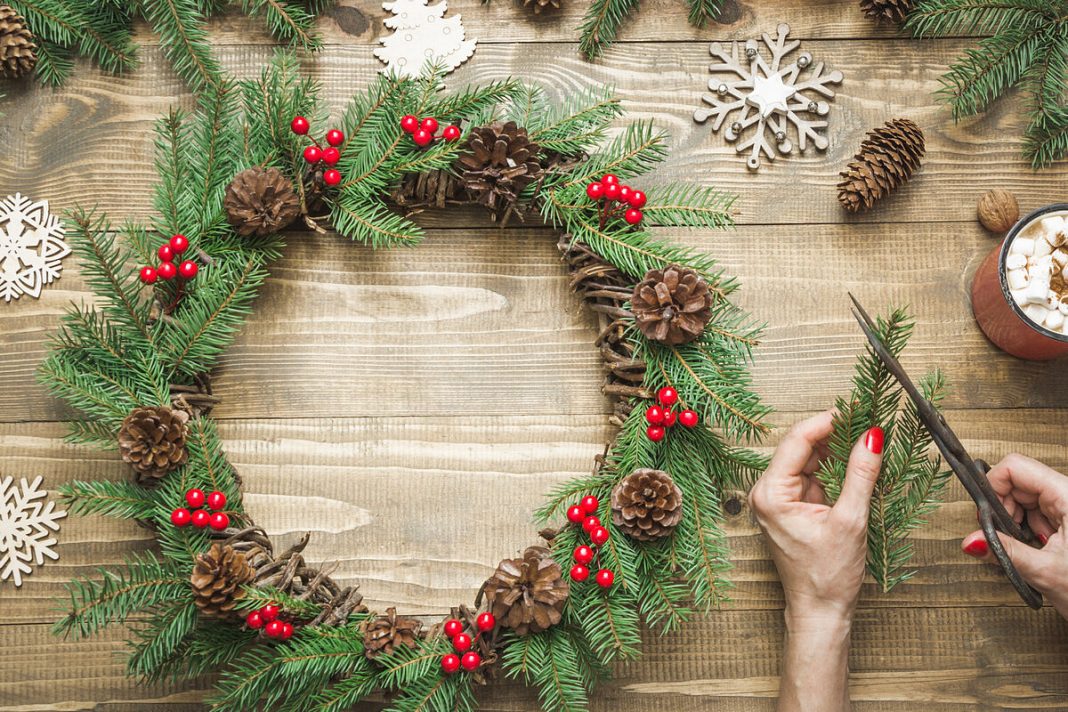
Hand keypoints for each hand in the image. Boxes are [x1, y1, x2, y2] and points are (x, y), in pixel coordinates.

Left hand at [749, 410, 884, 624]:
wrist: (820, 611)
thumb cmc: (828, 575)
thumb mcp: (850, 520)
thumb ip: (860, 474)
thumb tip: (872, 436)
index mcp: (771, 493)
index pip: (797, 440)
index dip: (828, 420)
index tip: (856, 408)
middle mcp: (768, 492)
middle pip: (802, 447)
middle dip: (835, 434)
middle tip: (868, 420)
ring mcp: (779, 499)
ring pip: (810, 461)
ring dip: (837, 451)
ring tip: (869, 438)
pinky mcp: (793, 508)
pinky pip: (814, 478)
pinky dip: (836, 470)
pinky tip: (858, 463)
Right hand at [960, 454, 1067, 617]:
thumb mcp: (1048, 573)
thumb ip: (1006, 552)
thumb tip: (972, 541)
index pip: (1018, 468)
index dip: (994, 485)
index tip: (986, 513)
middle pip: (1020, 482)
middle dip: (1003, 508)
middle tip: (998, 535)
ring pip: (1027, 500)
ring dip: (1015, 522)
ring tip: (1022, 548)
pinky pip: (1039, 515)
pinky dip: (1027, 531)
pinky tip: (1033, 551)